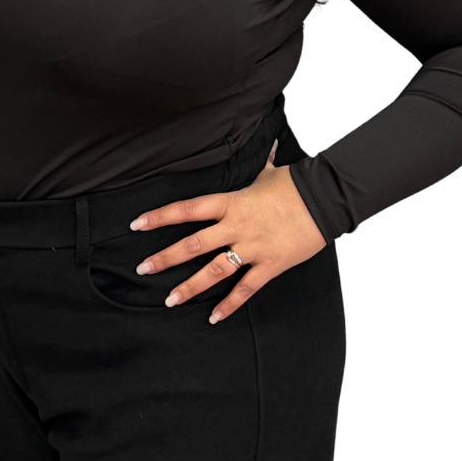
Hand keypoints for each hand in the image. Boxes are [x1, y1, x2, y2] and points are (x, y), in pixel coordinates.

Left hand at [129, 140, 326, 323]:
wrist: (325, 200)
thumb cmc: (295, 184)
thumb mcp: (269, 172)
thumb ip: (260, 164)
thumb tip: (266, 142)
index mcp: (230, 202)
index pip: (187, 210)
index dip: (160, 217)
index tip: (137, 225)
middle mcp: (236, 226)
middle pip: (193, 244)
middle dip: (165, 258)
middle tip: (143, 268)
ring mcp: (252, 248)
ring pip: (214, 271)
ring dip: (190, 286)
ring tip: (169, 300)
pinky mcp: (270, 265)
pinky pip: (245, 289)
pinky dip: (229, 305)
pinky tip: (214, 318)